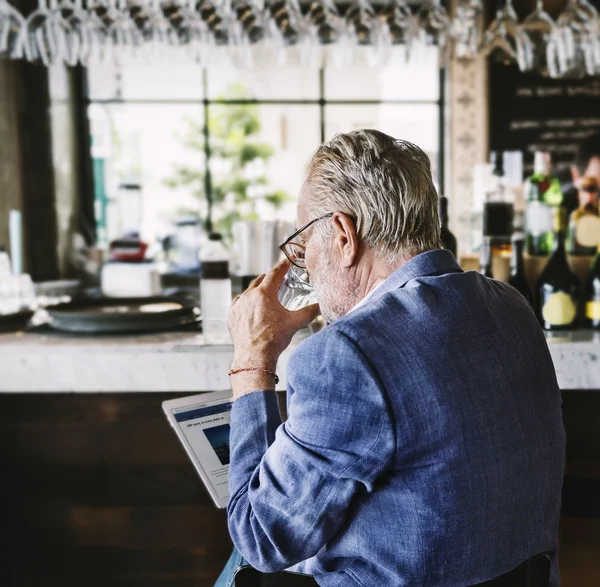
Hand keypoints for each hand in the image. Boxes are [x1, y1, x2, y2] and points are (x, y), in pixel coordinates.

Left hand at [228, 259, 318, 396]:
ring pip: (248, 291)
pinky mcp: (232, 315)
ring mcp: (238, 305)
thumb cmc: (273, 340)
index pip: (275, 273)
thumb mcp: (295, 323)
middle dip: (270, 278)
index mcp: (264, 294)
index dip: (282, 266)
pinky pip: (239, 303)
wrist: (254, 357)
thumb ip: (309, 312)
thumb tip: (320, 307)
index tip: (285, 262)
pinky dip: (246, 302)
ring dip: (257, 291)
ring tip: (265, 295)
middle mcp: (249, 296)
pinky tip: (251, 307)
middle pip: (260, 280)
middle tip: (277, 280)